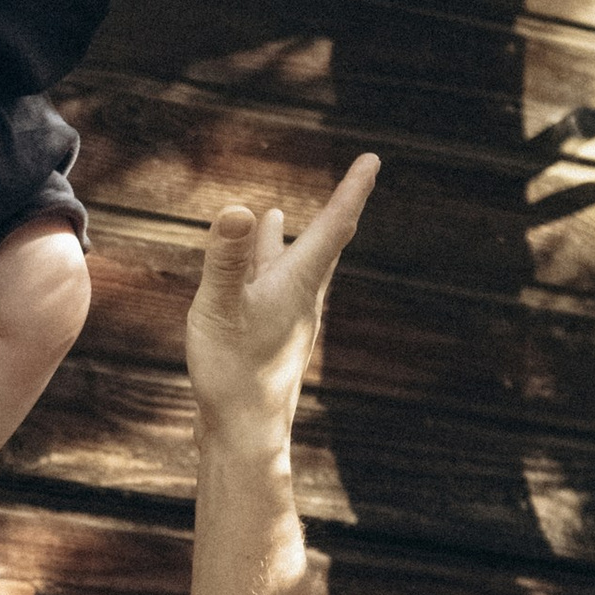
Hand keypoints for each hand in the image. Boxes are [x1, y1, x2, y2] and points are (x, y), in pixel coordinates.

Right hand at [183, 160, 377, 448]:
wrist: (244, 435)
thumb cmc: (233, 373)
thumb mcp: (221, 309)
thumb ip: (226, 259)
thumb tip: (237, 208)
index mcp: (298, 284)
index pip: (334, 226)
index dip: (353, 190)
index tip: (374, 159)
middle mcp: (300, 298)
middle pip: (321, 245)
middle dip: (333, 209)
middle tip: (356, 179)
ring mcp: (284, 319)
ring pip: (289, 268)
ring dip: (281, 239)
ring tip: (274, 215)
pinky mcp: (267, 337)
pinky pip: (268, 291)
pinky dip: (260, 269)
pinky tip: (246, 276)